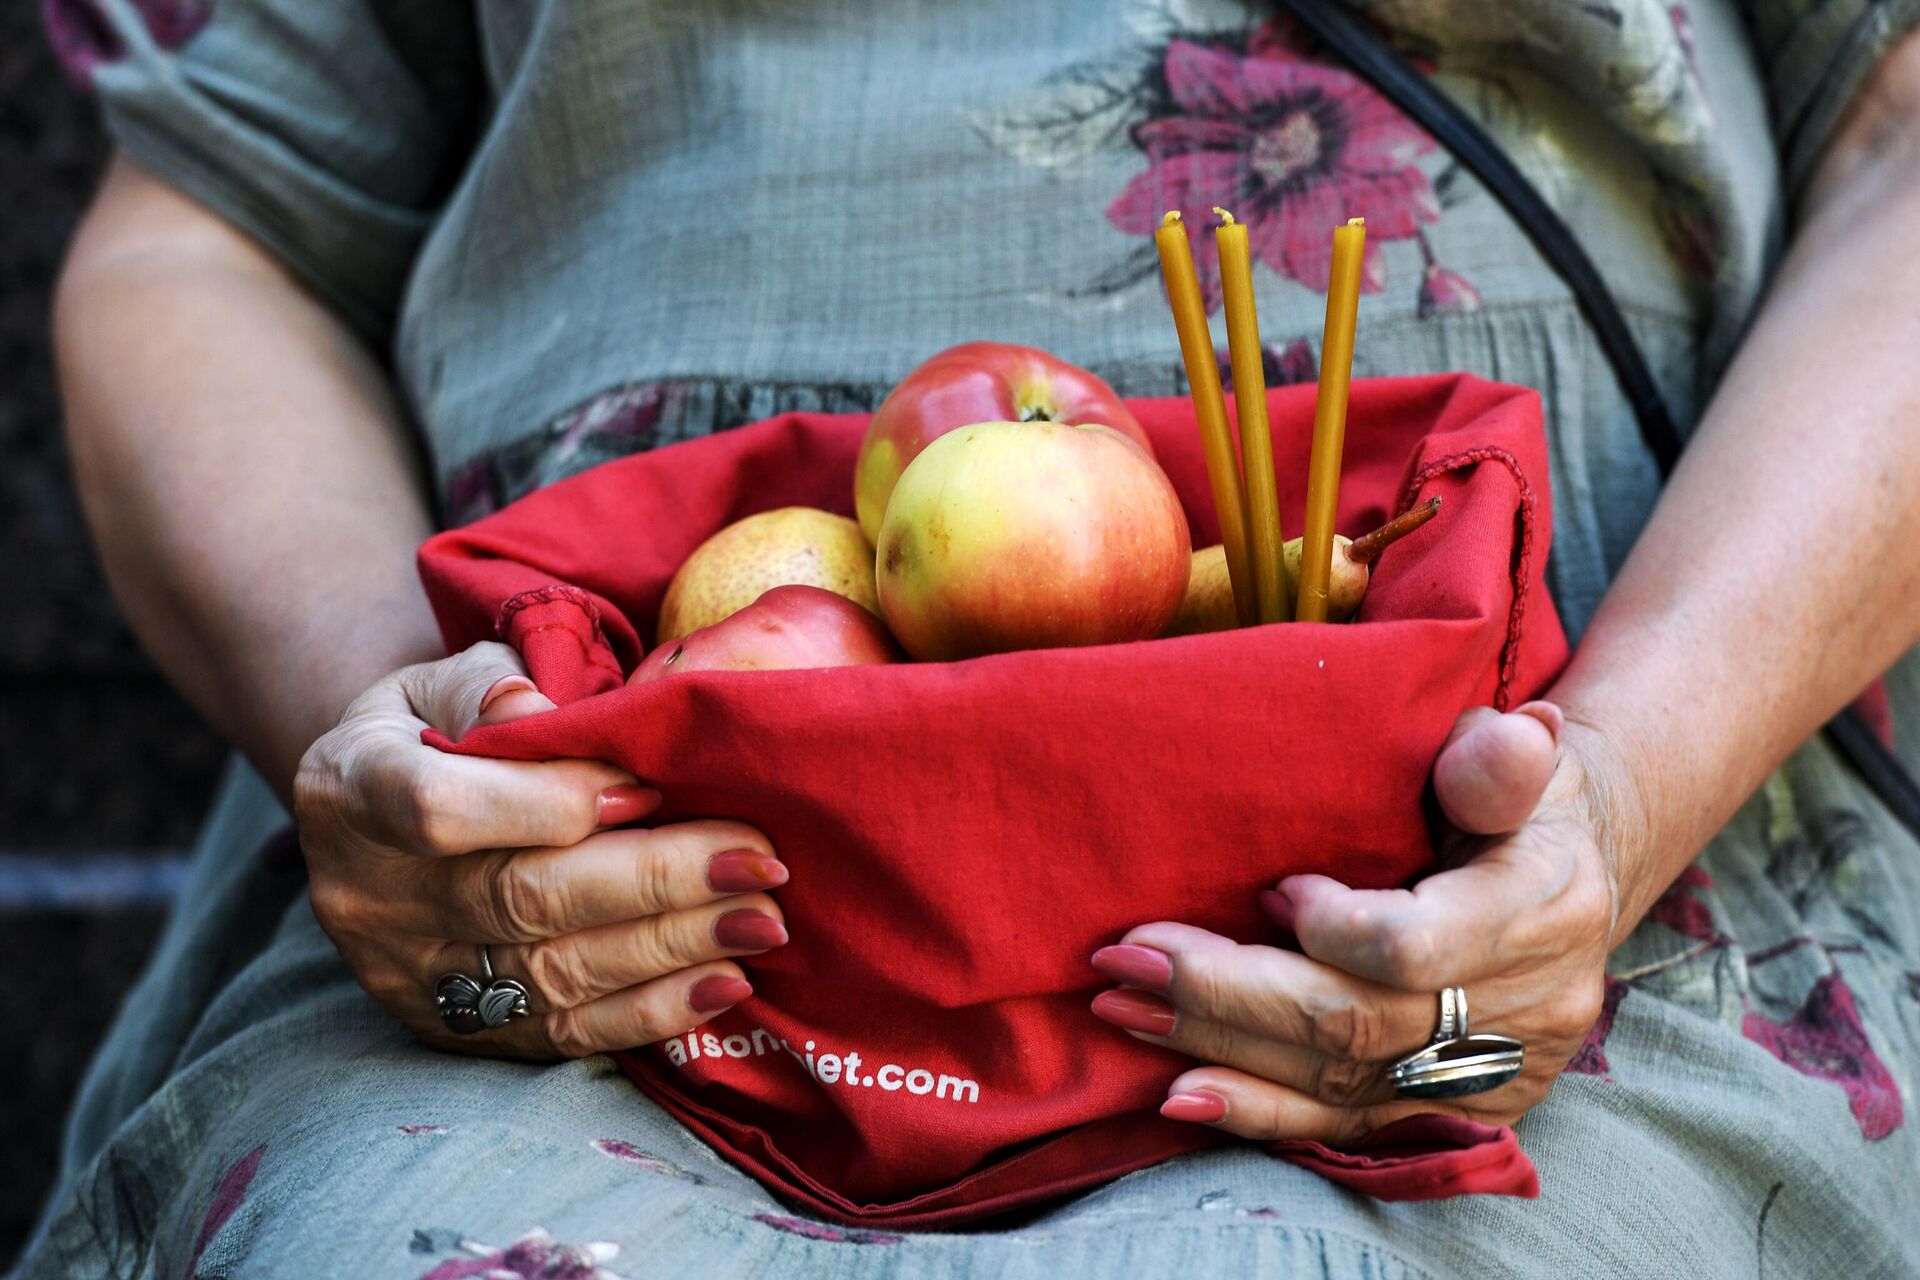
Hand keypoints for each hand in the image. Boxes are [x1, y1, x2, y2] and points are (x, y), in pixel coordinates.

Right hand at [295, 642, 789, 1059]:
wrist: (377, 813)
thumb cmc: (432, 728)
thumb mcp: (440, 679)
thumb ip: (491, 684)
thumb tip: (541, 708)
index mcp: (350, 791)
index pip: (441, 809)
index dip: (550, 802)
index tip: (649, 787)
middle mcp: (370, 898)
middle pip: (519, 899)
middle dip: (656, 880)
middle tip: (759, 862)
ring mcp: (410, 976)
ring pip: (551, 976)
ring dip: (672, 949)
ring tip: (763, 921)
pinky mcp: (455, 1031)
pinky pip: (560, 1036)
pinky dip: (650, 1012)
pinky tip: (724, 983)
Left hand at [1088, 701, 1645, 1137]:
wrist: (1576, 875)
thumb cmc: (1521, 798)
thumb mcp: (1518, 754)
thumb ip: (1497, 759)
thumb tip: (1514, 737)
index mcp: (1545, 905)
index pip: (1414, 947)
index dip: (1329, 930)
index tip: (1269, 889)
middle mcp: (1530, 1005)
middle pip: (1356, 1022)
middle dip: (1227, 992)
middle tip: (1125, 959)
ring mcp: (1495, 1071)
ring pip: (1339, 1077)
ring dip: (1217, 1044)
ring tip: (1122, 1008)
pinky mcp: (1456, 1107)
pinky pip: (1349, 1120)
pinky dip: (1260, 1109)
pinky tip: (1181, 1094)